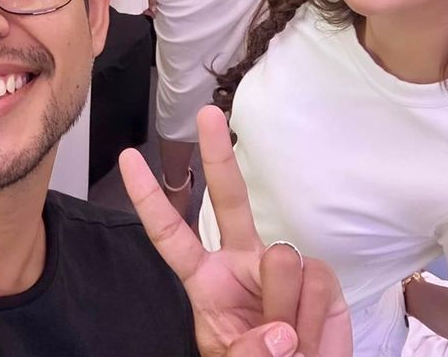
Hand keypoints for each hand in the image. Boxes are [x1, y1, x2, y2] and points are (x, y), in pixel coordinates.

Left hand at [120, 107, 350, 356]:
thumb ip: (248, 352)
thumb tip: (280, 330)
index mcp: (206, 279)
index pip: (170, 234)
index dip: (149, 199)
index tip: (128, 159)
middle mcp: (242, 261)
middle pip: (228, 199)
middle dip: (218, 154)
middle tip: (207, 114)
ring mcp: (281, 264)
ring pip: (279, 261)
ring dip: (284, 308)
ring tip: (289, 339)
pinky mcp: (320, 275)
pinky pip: (316, 284)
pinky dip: (313, 320)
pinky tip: (310, 335)